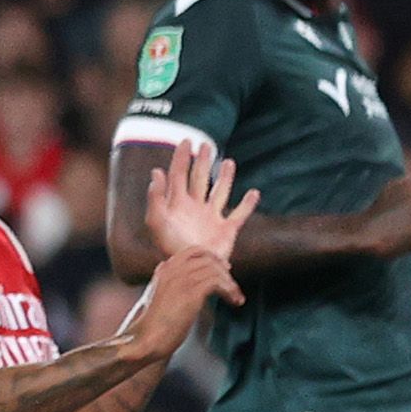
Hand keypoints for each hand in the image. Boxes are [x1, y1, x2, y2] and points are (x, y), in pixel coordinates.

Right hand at [119, 247, 242, 362]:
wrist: (147, 339)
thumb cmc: (152, 325)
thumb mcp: (155, 297)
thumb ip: (163, 281)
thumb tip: (164, 267)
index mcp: (165, 270)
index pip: (192, 251)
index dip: (211, 257)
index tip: (223, 267)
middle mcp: (173, 270)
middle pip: (207, 259)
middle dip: (224, 270)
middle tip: (233, 284)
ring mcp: (182, 280)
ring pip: (215, 271)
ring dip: (230, 284)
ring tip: (236, 297)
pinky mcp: (191, 293)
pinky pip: (218, 283)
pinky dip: (230, 291)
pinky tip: (234, 301)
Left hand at [143, 140, 258, 264]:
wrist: (191, 271)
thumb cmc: (171, 249)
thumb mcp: (157, 221)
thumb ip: (156, 197)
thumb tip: (156, 171)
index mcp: (178, 205)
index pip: (178, 176)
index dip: (181, 158)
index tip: (186, 141)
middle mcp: (195, 209)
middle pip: (199, 180)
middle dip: (202, 163)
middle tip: (205, 145)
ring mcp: (212, 219)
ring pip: (220, 193)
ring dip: (225, 178)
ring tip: (229, 162)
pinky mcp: (227, 231)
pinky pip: (239, 215)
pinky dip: (248, 205)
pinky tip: (254, 193)